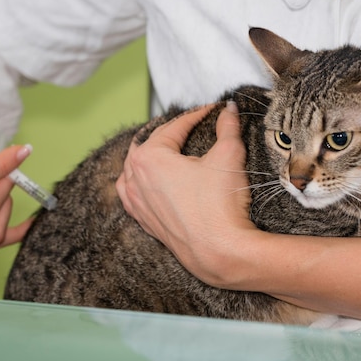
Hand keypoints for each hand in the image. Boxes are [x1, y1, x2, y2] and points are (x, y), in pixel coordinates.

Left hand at [116, 102, 256, 286]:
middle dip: (169, 132)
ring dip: (147, 155)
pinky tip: (149, 181)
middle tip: (189, 126)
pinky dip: (138, 181)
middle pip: (149, 144)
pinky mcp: (143, 221)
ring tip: (163, 149)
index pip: (174, 127)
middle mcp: (134, 178)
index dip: (196, 115)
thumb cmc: (220, 204)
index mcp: (148, 157)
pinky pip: (132, 194)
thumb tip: (228, 109)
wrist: (219, 251)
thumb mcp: (228, 155)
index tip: (211, 110)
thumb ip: (227, 127)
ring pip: (133, 169)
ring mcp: (135, 202)